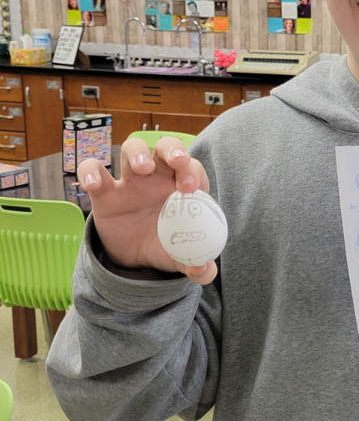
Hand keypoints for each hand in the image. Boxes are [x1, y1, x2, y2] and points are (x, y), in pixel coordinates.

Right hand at [77, 136, 216, 285]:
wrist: (134, 258)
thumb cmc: (164, 247)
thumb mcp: (180, 259)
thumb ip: (196, 267)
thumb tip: (206, 272)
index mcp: (181, 188)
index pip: (192, 168)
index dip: (192, 171)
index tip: (190, 187)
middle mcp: (158, 177)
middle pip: (166, 147)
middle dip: (172, 149)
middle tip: (176, 162)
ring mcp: (131, 181)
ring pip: (133, 149)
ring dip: (138, 152)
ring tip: (144, 168)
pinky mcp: (105, 191)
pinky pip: (94, 170)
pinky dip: (91, 171)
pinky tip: (94, 184)